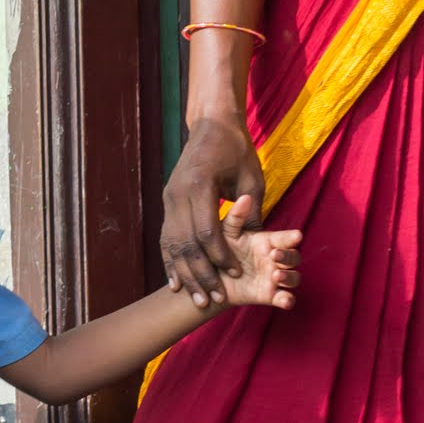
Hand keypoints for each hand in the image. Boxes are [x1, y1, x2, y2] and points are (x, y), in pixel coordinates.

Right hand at [162, 115, 265, 304]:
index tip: (237, 274)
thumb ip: (251, 210)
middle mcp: (178, 194)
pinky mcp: (167, 202)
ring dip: (184, 273)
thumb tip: (257, 242)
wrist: (211, 124)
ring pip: (172, 244)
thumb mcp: (251, 178)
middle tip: (214, 298)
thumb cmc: (236, 149)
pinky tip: (175, 281)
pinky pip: (166, 237)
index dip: (222, 256)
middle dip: (201, 274)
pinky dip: (170, 261)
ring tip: (194, 298)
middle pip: (186, 243)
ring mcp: (169, 198)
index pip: (207, 231)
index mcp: (200, 185)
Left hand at [214, 195, 300, 309]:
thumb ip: (235, 216)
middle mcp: (274, 259)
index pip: (286, 238)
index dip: (291, 237)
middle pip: (294, 257)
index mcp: (268, 242)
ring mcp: (273, 278)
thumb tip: (245, 197)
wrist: (208, 279)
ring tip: (276, 276)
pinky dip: (288, 300)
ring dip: (290, 277)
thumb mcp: (225, 232)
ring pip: (293, 278)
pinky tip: (285, 301)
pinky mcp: (269, 295)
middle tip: (274, 256)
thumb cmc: (219, 250)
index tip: (296, 236)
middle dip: (289, 256)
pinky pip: (284, 299)